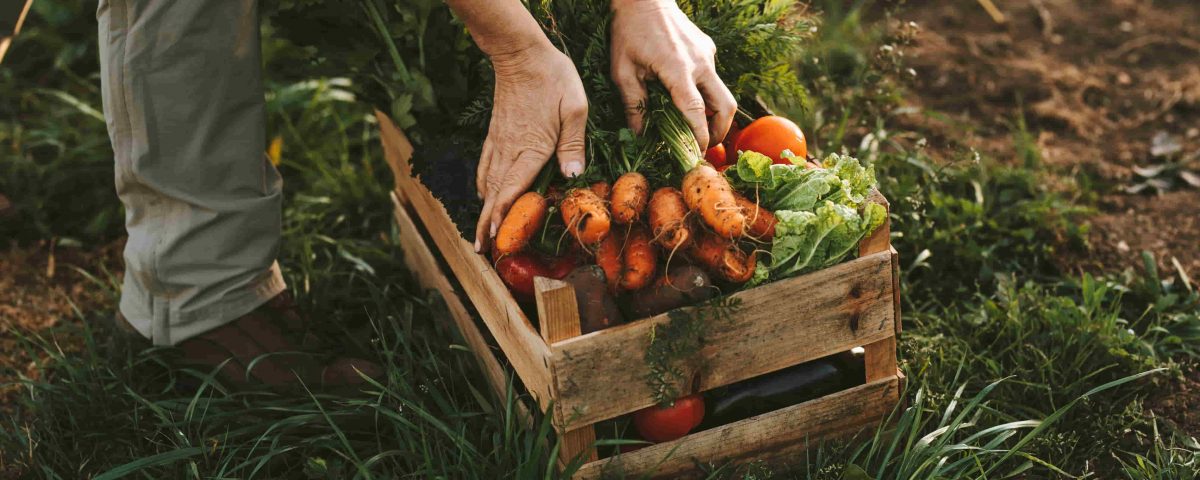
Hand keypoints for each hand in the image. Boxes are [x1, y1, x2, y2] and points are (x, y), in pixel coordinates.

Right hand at [475, 41, 588, 251]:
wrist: (520, 52)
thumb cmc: (553, 77)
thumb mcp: (574, 107)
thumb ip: (573, 143)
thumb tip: (572, 175)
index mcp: (531, 148)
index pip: (512, 189)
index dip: (502, 216)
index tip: (494, 238)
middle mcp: (510, 150)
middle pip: (494, 194)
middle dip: (486, 223)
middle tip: (482, 250)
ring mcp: (499, 142)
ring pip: (487, 182)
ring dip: (483, 208)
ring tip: (481, 232)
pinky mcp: (496, 134)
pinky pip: (486, 166)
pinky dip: (484, 186)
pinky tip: (485, 194)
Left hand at [610, 0, 735, 149]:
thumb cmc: (628, 32)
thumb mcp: (622, 70)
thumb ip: (632, 104)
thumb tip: (638, 135)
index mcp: (678, 69)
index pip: (696, 111)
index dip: (699, 136)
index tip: (697, 154)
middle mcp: (700, 62)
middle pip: (725, 106)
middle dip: (719, 131)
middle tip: (704, 146)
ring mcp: (707, 54)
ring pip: (722, 93)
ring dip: (714, 114)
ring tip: (697, 128)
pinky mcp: (707, 49)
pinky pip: (712, 77)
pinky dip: (705, 94)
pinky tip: (686, 96)